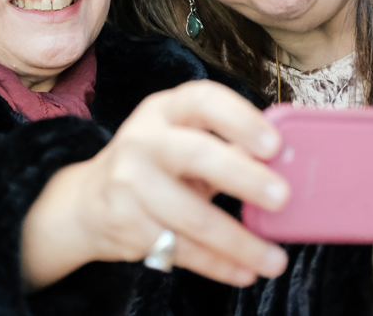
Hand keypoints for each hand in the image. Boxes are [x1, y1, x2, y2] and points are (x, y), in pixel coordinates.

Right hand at [20, 80, 289, 290]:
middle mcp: (142, 140)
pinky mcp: (127, 225)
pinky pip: (182, 250)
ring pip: (194, 217)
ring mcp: (130, 184)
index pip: (203, 101)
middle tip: (283, 198)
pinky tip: (244, 271)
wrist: (87, 202)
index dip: (241, 120)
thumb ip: (225, 145)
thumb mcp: (180, 141)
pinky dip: (218, 265)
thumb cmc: (153, 166)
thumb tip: (285, 163)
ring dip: (240, 243)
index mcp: (163, 110)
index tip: (274, 145)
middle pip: (198, 155)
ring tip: (275, 260)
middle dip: (245, 178)